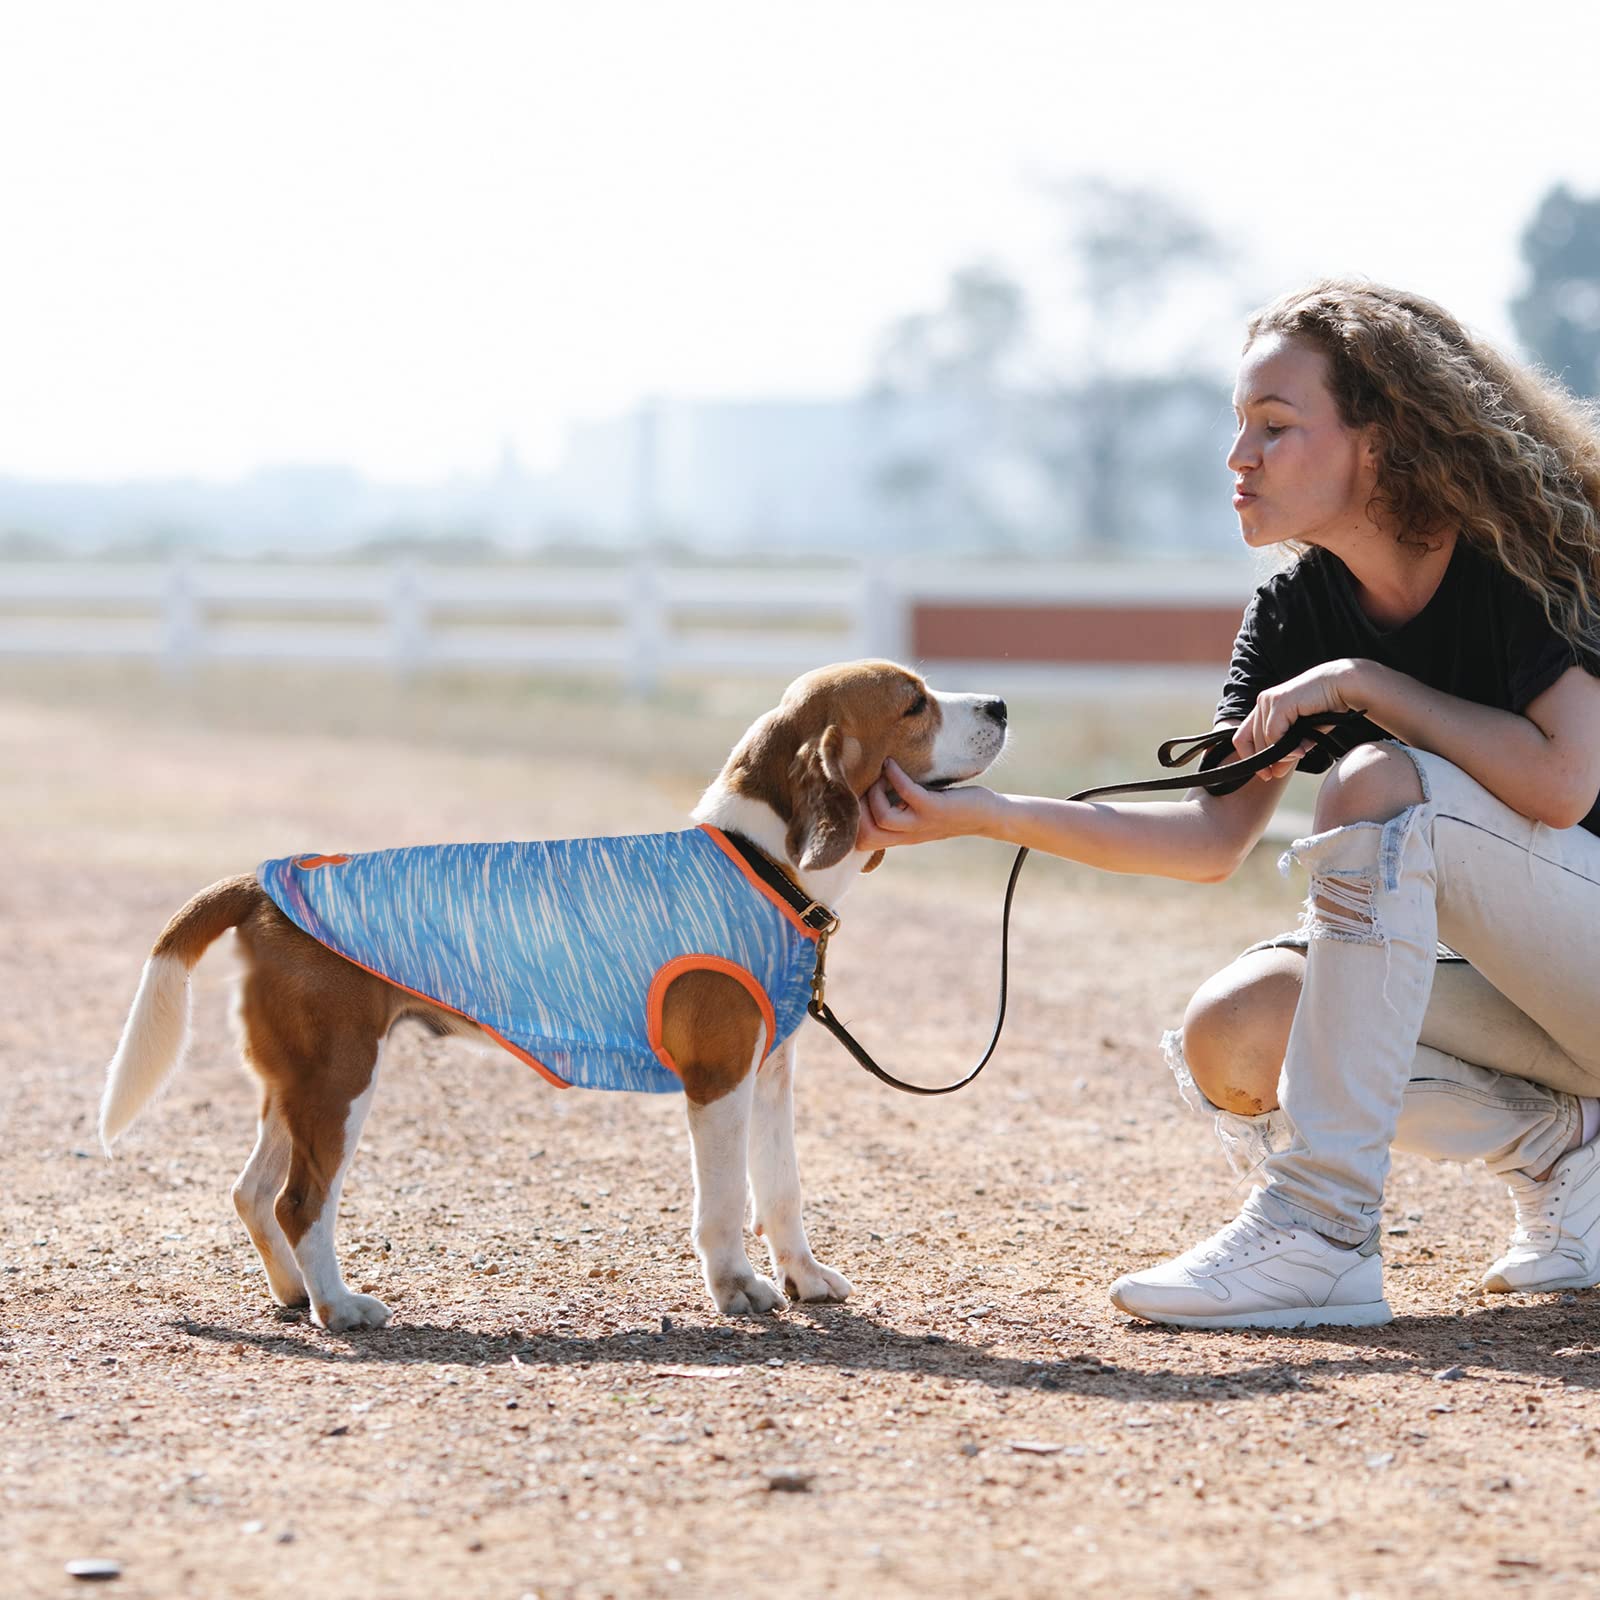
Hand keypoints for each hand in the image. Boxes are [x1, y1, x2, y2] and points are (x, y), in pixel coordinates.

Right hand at [856, 758, 989, 850]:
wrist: (987, 817)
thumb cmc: (950, 809)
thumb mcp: (918, 814)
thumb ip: (897, 810)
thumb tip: (872, 789)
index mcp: (901, 837)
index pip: (863, 844)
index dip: (851, 824)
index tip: (853, 799)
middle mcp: (908, 835)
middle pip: (866, 837)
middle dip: (857, 810)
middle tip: (866, 787)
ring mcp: (921, 823)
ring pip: (883, 818)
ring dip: (874, 792)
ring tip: (880, 776)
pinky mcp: (935, 808)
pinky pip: (907, 792)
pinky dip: (894, 775)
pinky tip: (891, 764)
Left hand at [1234, 659, 1367, 780]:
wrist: (1343, 686)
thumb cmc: (1326, 708)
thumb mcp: (1302, 736)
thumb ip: (1287, 752)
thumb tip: (1275, 773)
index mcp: (1265, 708)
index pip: (1242, 737)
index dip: (1250, 758)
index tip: (1265, 775)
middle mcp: (1263, 702)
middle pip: (1249, 741)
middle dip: (1265, 761)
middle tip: (1278, 773)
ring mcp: (1269, 700)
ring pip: (1262, 739)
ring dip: (1279, 754)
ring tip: (1298, 756)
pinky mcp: (1279, 701)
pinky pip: (1273, 733)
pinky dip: (1284, 747)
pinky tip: (1300, 750)